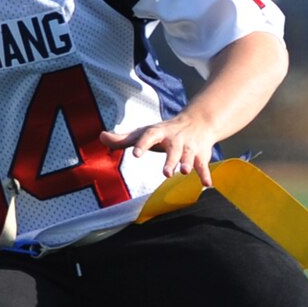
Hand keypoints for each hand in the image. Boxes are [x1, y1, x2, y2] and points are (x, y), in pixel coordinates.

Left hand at [103, 113, 220, 186]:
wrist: (199, 121)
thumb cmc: (164, 131)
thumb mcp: (144, 132)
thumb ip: (122, 138)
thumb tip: (101, 137)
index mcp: (159, 132)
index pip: (148, 136)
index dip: (141, 144)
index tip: (135, 154)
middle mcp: (175, 139)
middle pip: (173, 149)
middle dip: (170, 160)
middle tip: (166, 173)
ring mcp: (189, 147)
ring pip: (189, 155)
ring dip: (188, 163)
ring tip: (185, 172)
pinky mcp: (201, 155)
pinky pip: (203, 165)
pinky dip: (205, 174)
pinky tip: (206, 185)